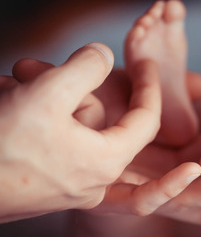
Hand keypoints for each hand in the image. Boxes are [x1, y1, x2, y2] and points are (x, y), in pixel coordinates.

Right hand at [0, 43, 160, 222]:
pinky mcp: (43, 181)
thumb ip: (85, 67)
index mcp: (106, 160)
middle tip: (26, 71)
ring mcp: (66, 181)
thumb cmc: (0, 148)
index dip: (149, 85)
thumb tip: (103, 55)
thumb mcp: (48, 93)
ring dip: (39, 96)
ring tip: (8, 91)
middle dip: (63, 85)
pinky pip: (48, 137)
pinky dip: (28, 114)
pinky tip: (5, 100)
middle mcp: (92, 177)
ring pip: (66, 121)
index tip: (147, 62)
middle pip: (94, 113)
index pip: (146, 118)